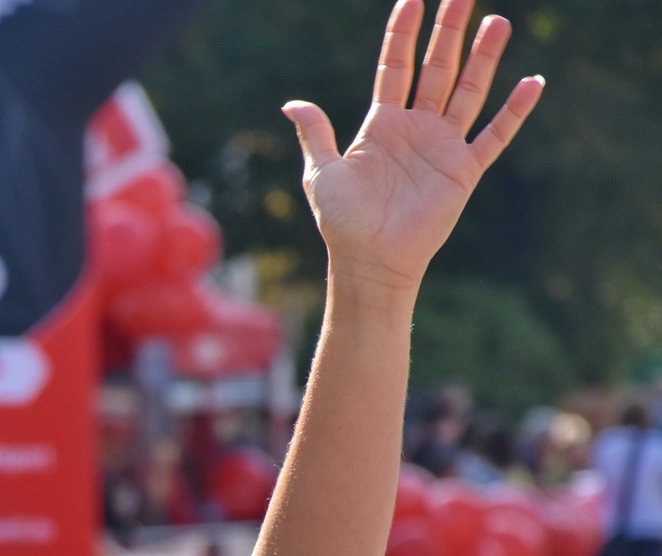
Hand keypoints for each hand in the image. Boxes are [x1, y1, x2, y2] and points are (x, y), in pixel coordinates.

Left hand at [283, 0, 543, 291]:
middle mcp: (415, 128)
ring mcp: (442, 146)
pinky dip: (514, 111)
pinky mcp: (463, 170)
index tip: (413, 0)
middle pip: (436, 69)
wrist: (369, 260)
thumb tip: (292, 103)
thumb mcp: (321, 174)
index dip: (402, 35)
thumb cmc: (342, 221)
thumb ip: (314, 134)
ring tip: (497, 22)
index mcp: (381, 124)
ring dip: (484, 58)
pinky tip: (532, 82)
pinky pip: (494, 135)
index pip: (394, 67)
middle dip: (449, 32)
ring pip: (468, 91)